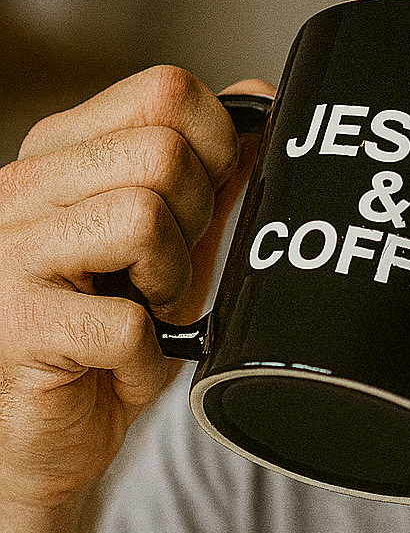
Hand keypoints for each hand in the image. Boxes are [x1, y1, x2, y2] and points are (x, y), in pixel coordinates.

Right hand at [0, 66, 274, 508]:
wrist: (37, 440)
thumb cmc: (103, 335)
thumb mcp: (165, 243)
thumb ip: (206, 174)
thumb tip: (262, 97)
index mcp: (60, 151)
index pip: (166, 91)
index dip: (217, 146)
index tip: (205, 204)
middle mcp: (24, 187)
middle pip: (165, 152)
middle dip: (196, 221)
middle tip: (165, 274)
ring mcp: (11, 253)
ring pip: (145, 218)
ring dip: (171, 284)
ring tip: (143, 313)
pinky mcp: (18, 324)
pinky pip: (128, 322)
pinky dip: (145, 358)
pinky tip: (117, 365)